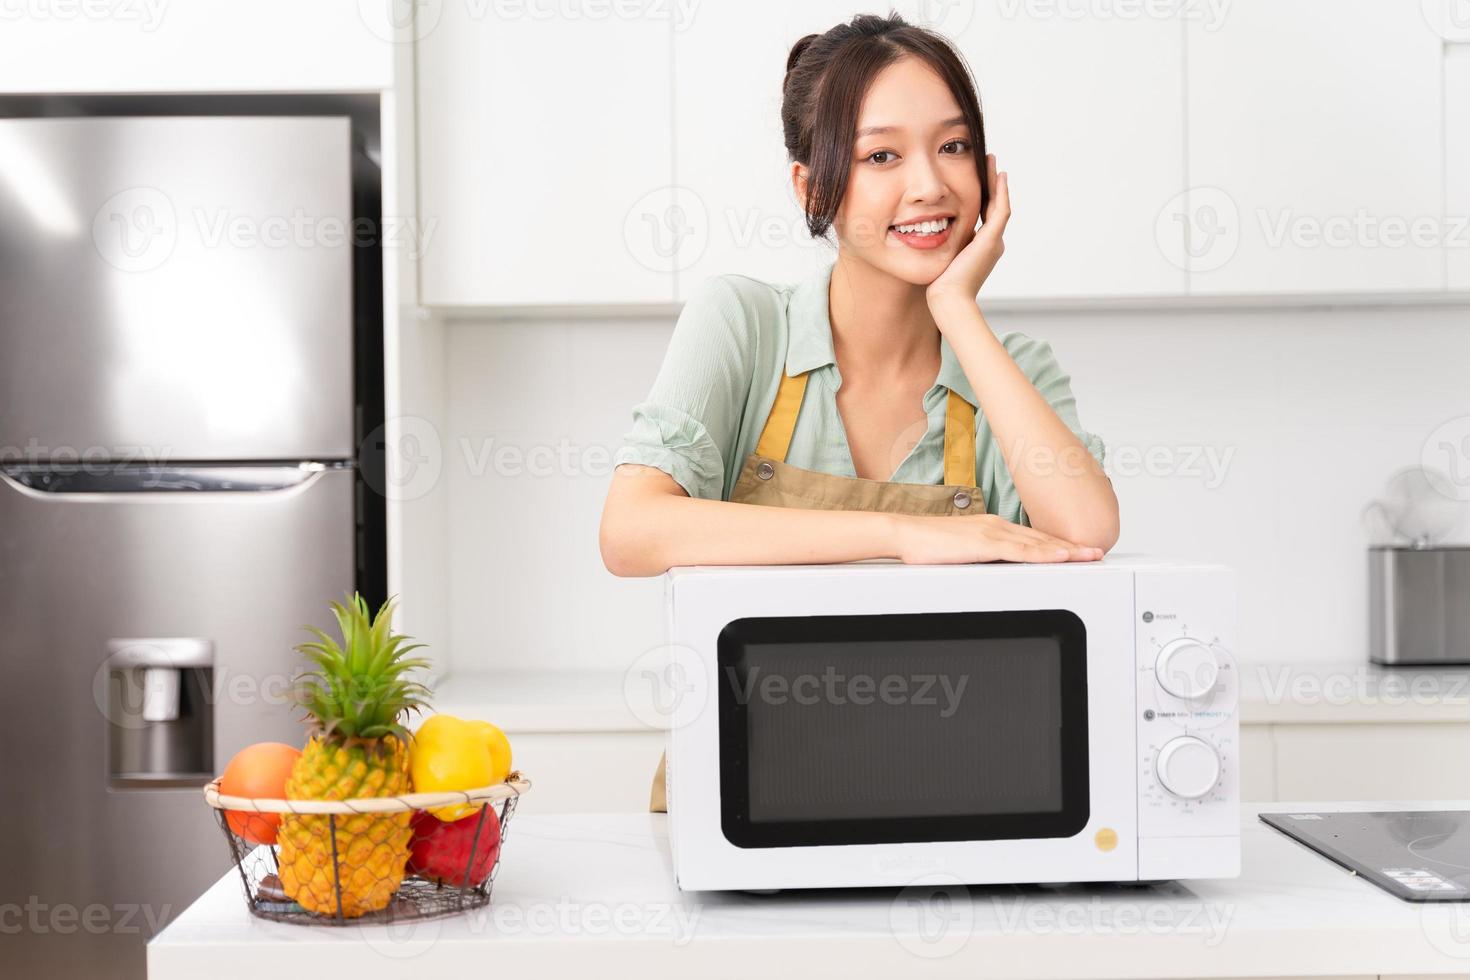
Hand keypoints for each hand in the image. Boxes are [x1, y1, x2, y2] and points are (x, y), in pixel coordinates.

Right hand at [892, 512, 1103, 564]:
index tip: (1079, 550)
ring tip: (1089, 555)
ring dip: (1066, 550)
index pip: (1033, 538)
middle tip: (1096, 551)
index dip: (1059, 544)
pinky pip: (1020, 551)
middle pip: (1042, 539)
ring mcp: (992, 534)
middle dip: (1072, 546)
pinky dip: (1043, 553)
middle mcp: (997, 527)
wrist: (905, 534)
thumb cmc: (927, 543)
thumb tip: (995, 565)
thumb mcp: (962, 549)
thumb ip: (982, 554)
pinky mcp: (984, 544)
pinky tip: (1059, 556)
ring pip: (1037, 544)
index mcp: (993, 528)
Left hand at [925, 152, 1009, 311]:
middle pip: (994, 206)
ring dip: (996, 182)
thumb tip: (933, 234)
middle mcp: (993, 243)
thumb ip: (946, 244)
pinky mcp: (991, 241)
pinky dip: (1000, 192)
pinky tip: (998, 175)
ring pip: (999, 204)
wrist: (948, 299)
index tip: (977, 175)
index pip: (984, 214)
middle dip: (991, 183)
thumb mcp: (943, 258)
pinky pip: (1000, 210)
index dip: (983, 194)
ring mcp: (994, 242)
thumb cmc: (940, 285)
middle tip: (989, 161)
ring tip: (992, 162)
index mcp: (982, 247)